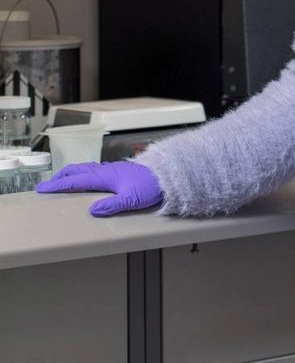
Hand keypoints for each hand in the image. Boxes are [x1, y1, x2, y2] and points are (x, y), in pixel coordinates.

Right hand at [36, 161, 163, 216]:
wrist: (167, 175)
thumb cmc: (150, 187)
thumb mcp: (131, 200)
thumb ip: (112, 205)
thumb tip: (92, 210)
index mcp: (105, 177)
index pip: (76, 180)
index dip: (58, 184)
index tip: (42, 188)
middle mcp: (106, 170)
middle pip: (78, 170)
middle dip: (61, 176)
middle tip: (48, 185)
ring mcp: (112, 168)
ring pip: (86, 168)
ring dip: (72, 174)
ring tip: (63, 181)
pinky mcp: (119, 170)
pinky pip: (95, 169)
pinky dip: (83, 173)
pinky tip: (86, 179)